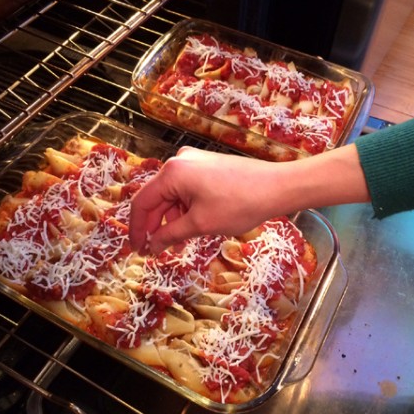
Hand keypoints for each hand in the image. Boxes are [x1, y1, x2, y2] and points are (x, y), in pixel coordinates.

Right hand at [129, 146, 282, 253]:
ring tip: (177, 245)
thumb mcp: (200, 224)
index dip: (136, 229)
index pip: (142, 202)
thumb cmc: (239, 204)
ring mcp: (194, 163)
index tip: (137, 250)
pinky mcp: (207, 168)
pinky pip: (187, 192)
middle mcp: (179, 162)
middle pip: (157, 198)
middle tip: (154, 251)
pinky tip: (191, 228)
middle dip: (155, 226)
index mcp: (172, 172)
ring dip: (172, 221)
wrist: (277, 187)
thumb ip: (170, 234)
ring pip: (173, 197)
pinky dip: (186, 211)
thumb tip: (151, 245)